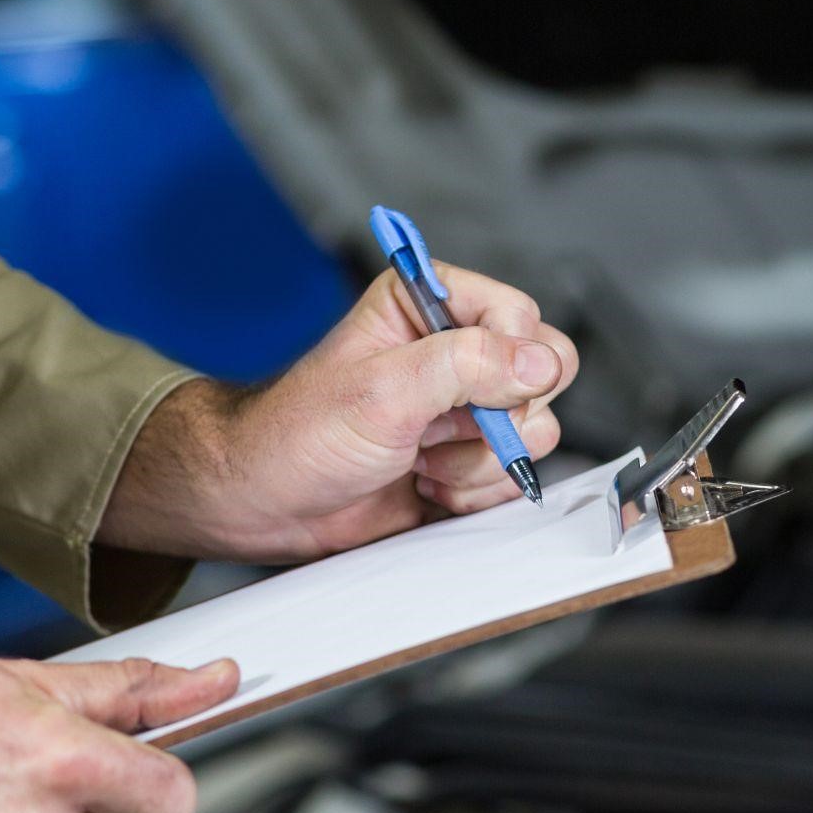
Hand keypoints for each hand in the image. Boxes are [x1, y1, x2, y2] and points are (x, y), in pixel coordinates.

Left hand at [102, 263, 578, 560]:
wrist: (269, 504)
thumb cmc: (298, 435)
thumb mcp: (382, 389)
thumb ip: (466, 365)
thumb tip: (538, 362)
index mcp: (429, 307)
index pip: (519, 315)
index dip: (510, 357)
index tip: (472, 389)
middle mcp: (454, 353)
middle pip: (543, 375)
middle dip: (499, 417)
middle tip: (440, 428)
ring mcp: (464, 411)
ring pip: (533, 433)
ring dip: (477, 461)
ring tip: (419, 462)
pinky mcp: (468, 462)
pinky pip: (512, 478)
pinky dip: (475, 494)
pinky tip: (427, 488)